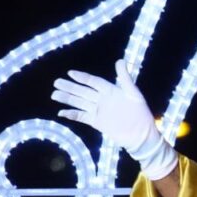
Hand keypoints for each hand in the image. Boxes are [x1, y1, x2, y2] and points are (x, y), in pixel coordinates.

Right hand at [52, 60, 177, 179]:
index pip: (94, 82)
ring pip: (80, 103)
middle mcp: (102, 99)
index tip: (70, 73)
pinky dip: (72, 114)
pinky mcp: (96, 122)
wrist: (142, 135)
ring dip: (67, 98)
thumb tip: (120, 60)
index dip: (82, 77)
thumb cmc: (141, 113)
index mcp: (111, 91)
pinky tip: (61, 112)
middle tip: (56, 82)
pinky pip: (81, 117)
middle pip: (83, 91)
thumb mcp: (134, 94)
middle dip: (70, 87)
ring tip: (54, 94)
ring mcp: (98, 111)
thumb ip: (125, 78)